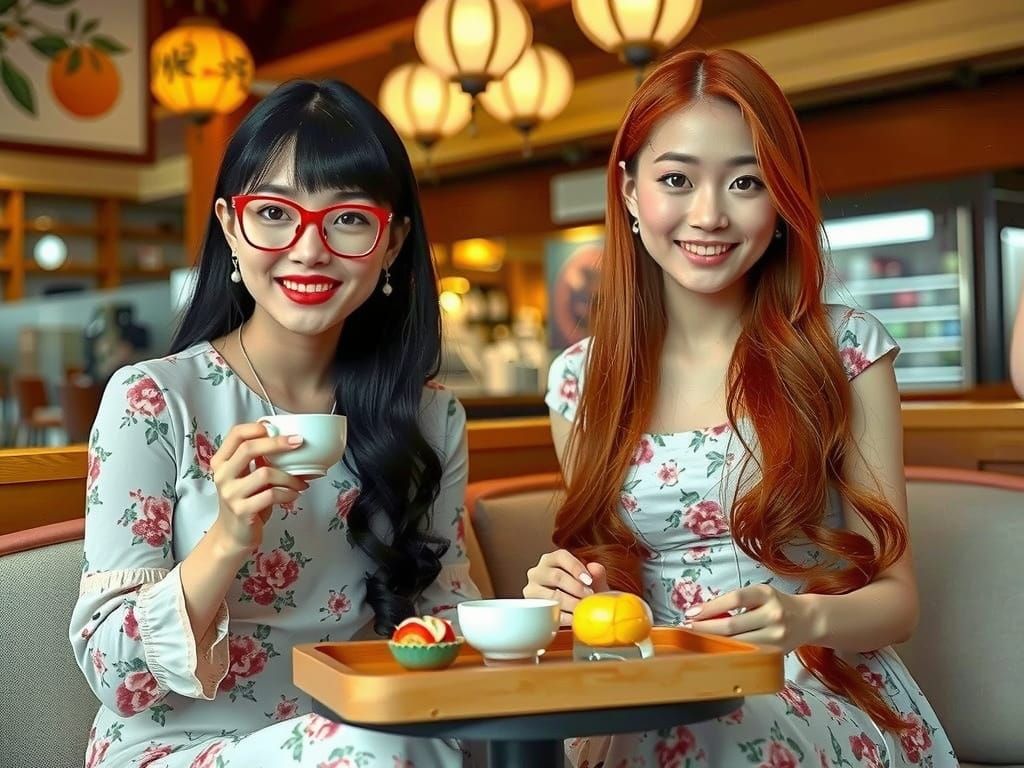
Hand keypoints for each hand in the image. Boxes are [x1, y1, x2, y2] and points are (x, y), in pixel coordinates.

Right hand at [208, 423, 308, 552]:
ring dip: (289, 476)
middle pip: (249, 448)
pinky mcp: (242, 511)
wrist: (233, 535)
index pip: (235, 434)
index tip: (277, 428)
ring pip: (265, 473)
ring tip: (301, 482)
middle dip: (277, 443)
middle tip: (298, 442)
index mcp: (222, 462)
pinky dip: (288, 493)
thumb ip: (259, 459)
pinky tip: (294, 495)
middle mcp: (222, 475)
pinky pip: (271, 495)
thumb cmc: (246, 501)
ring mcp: (230, 494)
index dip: (256, 427)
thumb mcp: (249, 477)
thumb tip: (290, 441)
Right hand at [523, 549, 609, 625]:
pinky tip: (575, 618)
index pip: (561, 556)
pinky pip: (548, 614)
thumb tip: (595, 568)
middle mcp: (538, 572)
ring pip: (551, 596)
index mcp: (551, 560)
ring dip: (570, 603)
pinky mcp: (533, 609)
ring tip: (583, 608)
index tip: (589, 580)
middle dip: (576, 588)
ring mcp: (532, 590)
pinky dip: (564, 617)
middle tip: (589, 596)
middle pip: (556, 576)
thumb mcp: (591, 582)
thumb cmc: (581, 591)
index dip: (575, 567)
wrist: (573, 608)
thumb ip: (596, 573)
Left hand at [684, 584, 818, 652]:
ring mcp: (776, 636)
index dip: (710, 607)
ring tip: (699, 639)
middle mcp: (773, 614)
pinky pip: (748, 654)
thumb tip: (701, 612)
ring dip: (714, 642)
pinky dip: (730, 652)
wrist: (807, 619)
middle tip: (689, 628)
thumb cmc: (776, 604)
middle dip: (705, 628)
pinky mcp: (776, 653)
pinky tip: (718, 650)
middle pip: (732, 625)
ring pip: (739, 643)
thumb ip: (734, 601)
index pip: (734, 599)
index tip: (691, 613)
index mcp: (766, 594)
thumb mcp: (758, 594)